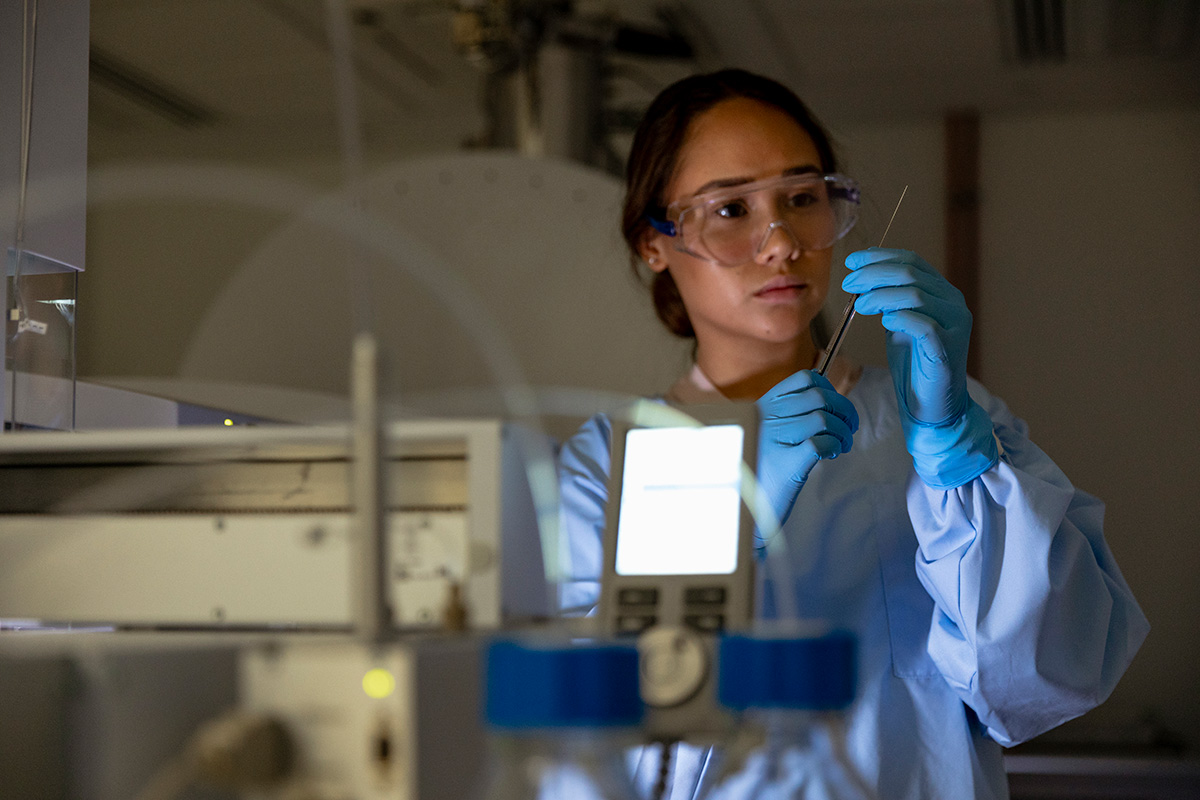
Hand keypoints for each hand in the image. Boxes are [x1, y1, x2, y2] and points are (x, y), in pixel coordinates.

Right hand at [756, 370, 858, 530]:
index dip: (829, 389)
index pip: (804, 379)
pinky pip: (821, 444)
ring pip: (824, 419)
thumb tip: (830, 403)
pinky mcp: (786, 464)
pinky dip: (834, 446)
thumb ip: (787, 414)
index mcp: (763, 406)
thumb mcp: (764, 433)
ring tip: (842, 445)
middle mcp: (766, 418)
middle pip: (820, 397)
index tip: (835, 407)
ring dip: (843, 432)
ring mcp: (774, 439)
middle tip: (850, 427)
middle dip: (844, 410)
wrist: (738, 505)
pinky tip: (831, 454)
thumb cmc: (758, 469)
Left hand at [843, 248, 996, 488]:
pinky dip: (900, 317)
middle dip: (873, 274)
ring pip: (916, 294)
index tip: (852, 261)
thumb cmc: (915, 365)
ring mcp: (955, 324)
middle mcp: (953, 302)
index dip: (879, 257)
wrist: (933, 405)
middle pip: (911, 273)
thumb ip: (890, 300)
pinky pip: (924, 324)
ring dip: (881, 295)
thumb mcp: (898, 324)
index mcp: (942, 292)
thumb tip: (864, 278)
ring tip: (859, 304)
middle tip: (848, 283)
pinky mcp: (948, 347)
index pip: (912, 260)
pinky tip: (884, 321)